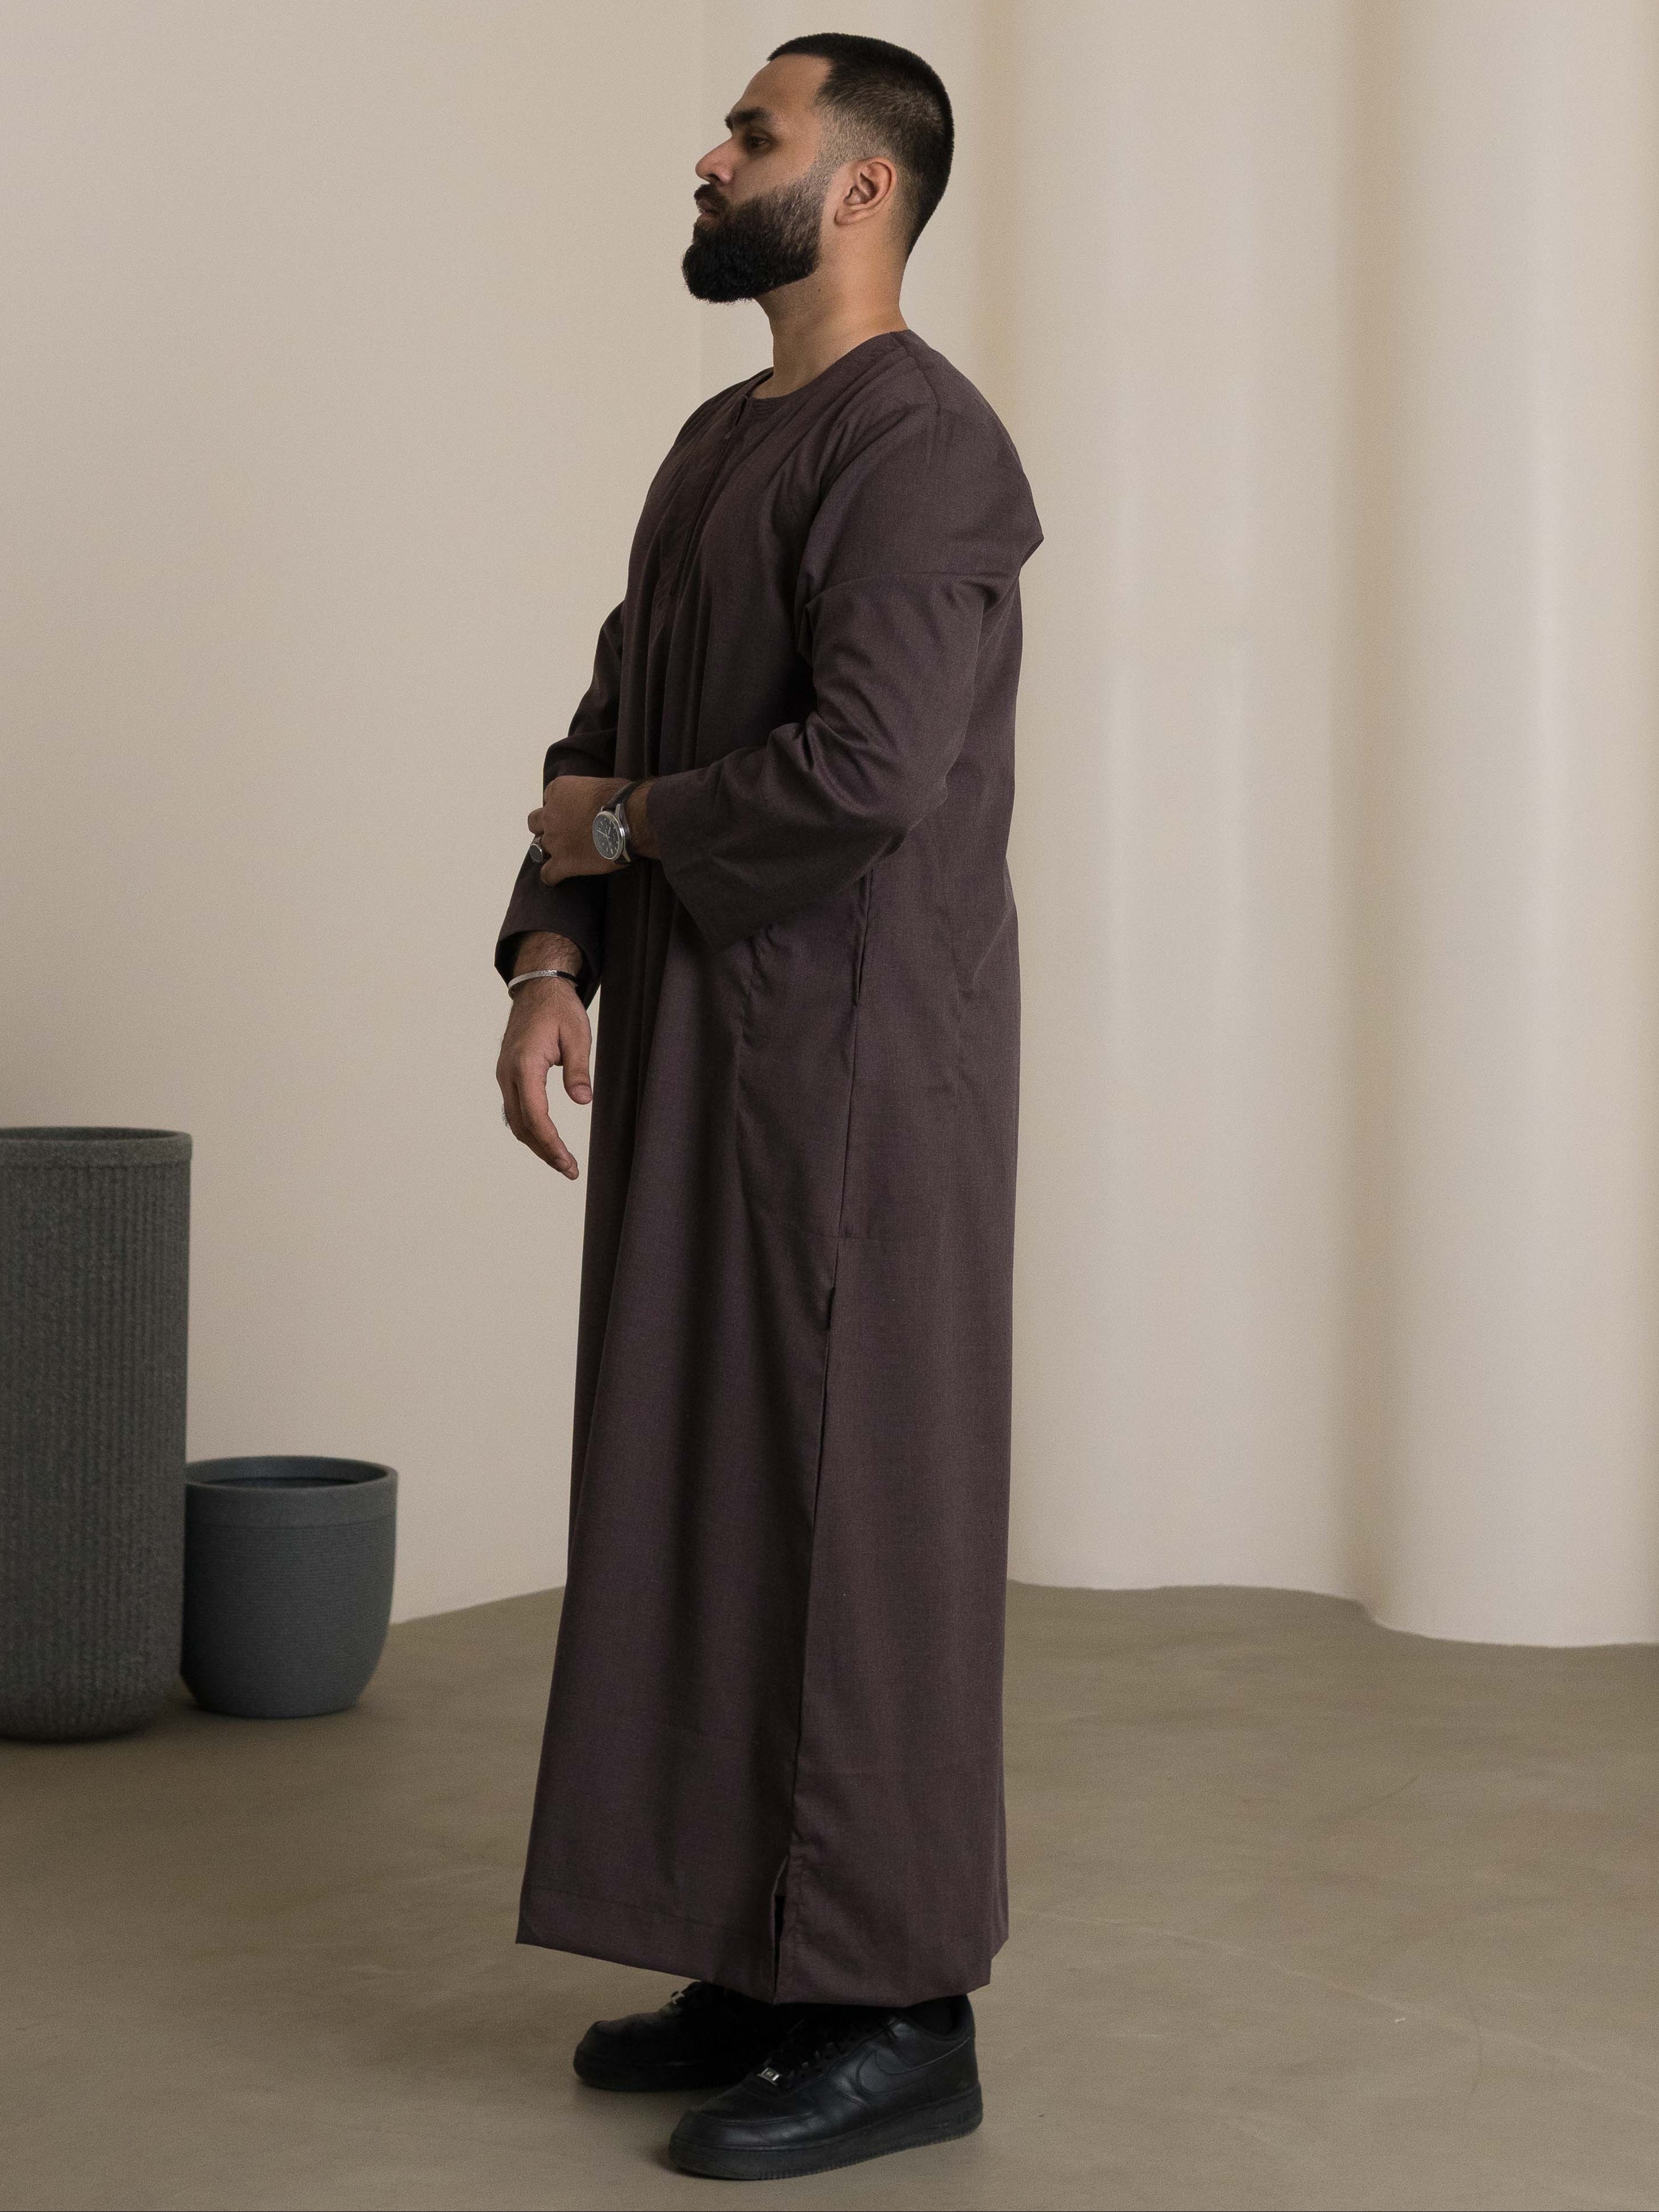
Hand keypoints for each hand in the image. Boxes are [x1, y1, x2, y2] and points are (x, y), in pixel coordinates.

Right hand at [497, 949, 591, 1178]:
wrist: (537, 990)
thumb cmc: (559, 1010)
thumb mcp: (577, 1035)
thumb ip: (578, 1069)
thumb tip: (583, 1101)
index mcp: (525, 1064)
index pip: (535, 1115)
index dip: (551, 1143)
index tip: (567, 1162)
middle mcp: (508, 1074)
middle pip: (523, 1125)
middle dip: (545, 1151)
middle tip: (569, 1170)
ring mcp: (505, 1076)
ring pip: (516, 1121)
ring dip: (537, 1144)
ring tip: (561, 1162)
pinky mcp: (508, 1077)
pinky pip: (515, 1111)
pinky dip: (530, 1130)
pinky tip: (546, 1141)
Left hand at [529, 777, 626, 885]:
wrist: (628, 820)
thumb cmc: (621, 797)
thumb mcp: (601, 784)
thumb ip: (590, 792)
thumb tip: (600, 801)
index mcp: (560, 791)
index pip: (549, 797)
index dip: (561, 806)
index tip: (573, 811)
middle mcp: (551, 814)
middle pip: (536, 822)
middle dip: (546, 827)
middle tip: (565, 832)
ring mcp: (554, 840)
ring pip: (539, 848)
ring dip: (550, 851)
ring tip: (566, 855)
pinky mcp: (563, 862)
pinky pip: (548, 874)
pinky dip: (551, 876)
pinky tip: (557, 877)